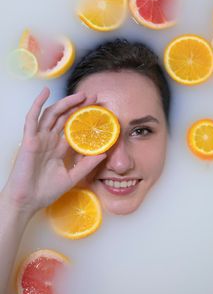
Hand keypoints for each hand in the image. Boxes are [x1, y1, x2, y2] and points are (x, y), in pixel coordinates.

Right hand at [2, 87, 105, 217]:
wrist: (28, 201)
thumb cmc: (46, 191)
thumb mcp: (72, 177)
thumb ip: (86, 165)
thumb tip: (104, 154)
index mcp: (59, 148)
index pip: (74, 127)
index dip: (85, 118)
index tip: (99, 109)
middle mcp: (50, 140)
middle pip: (65, 117)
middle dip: (79, 106)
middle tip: (94, 97)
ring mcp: (39, 138)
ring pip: (52, 114)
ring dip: (65, 103)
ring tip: (80, 95)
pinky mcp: (29, 139)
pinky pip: (32, 118)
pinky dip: (37, 104)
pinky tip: (45, 93)